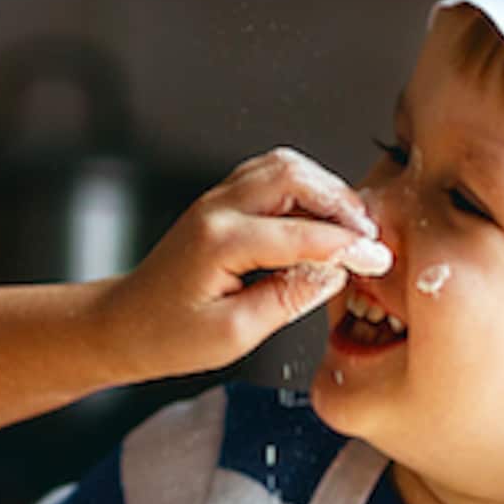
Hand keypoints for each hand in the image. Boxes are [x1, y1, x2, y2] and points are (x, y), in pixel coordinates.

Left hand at [98, 147, 391, 378]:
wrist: (124, 325)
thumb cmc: (168, 336)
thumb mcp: (233, 334)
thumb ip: (287, 299)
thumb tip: (333, 272)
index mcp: (220, 242)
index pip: (301, 233)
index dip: (349, 246)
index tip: (379, 259)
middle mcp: (217, 210)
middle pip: (295, 176)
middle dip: (341, 203)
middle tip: (368, 237)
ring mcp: (217, 200)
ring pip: (284, 167)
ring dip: (324, 190)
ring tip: (349, 228)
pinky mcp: (221, 202)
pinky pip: (270, 176)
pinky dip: (303, 189)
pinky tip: (319, 219)